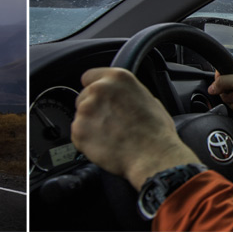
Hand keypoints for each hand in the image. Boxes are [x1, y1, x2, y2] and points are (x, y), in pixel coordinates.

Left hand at [71, 67, 199, 189]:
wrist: (152, 156)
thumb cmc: (155, 132)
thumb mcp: (149, 100)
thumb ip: (128, 94)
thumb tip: (124, 97)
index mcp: (117, 78)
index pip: (90, 77)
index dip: (94, 89)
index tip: (97, 99)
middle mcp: (99, 89)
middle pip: (83, 97)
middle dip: (93, 110)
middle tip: (109, 123)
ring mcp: (86, 109)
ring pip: (80, 117)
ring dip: (89, 126)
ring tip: (109, 137)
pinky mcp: (78, 130)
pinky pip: (77, 135)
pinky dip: (86, 142)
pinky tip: (104, 145)